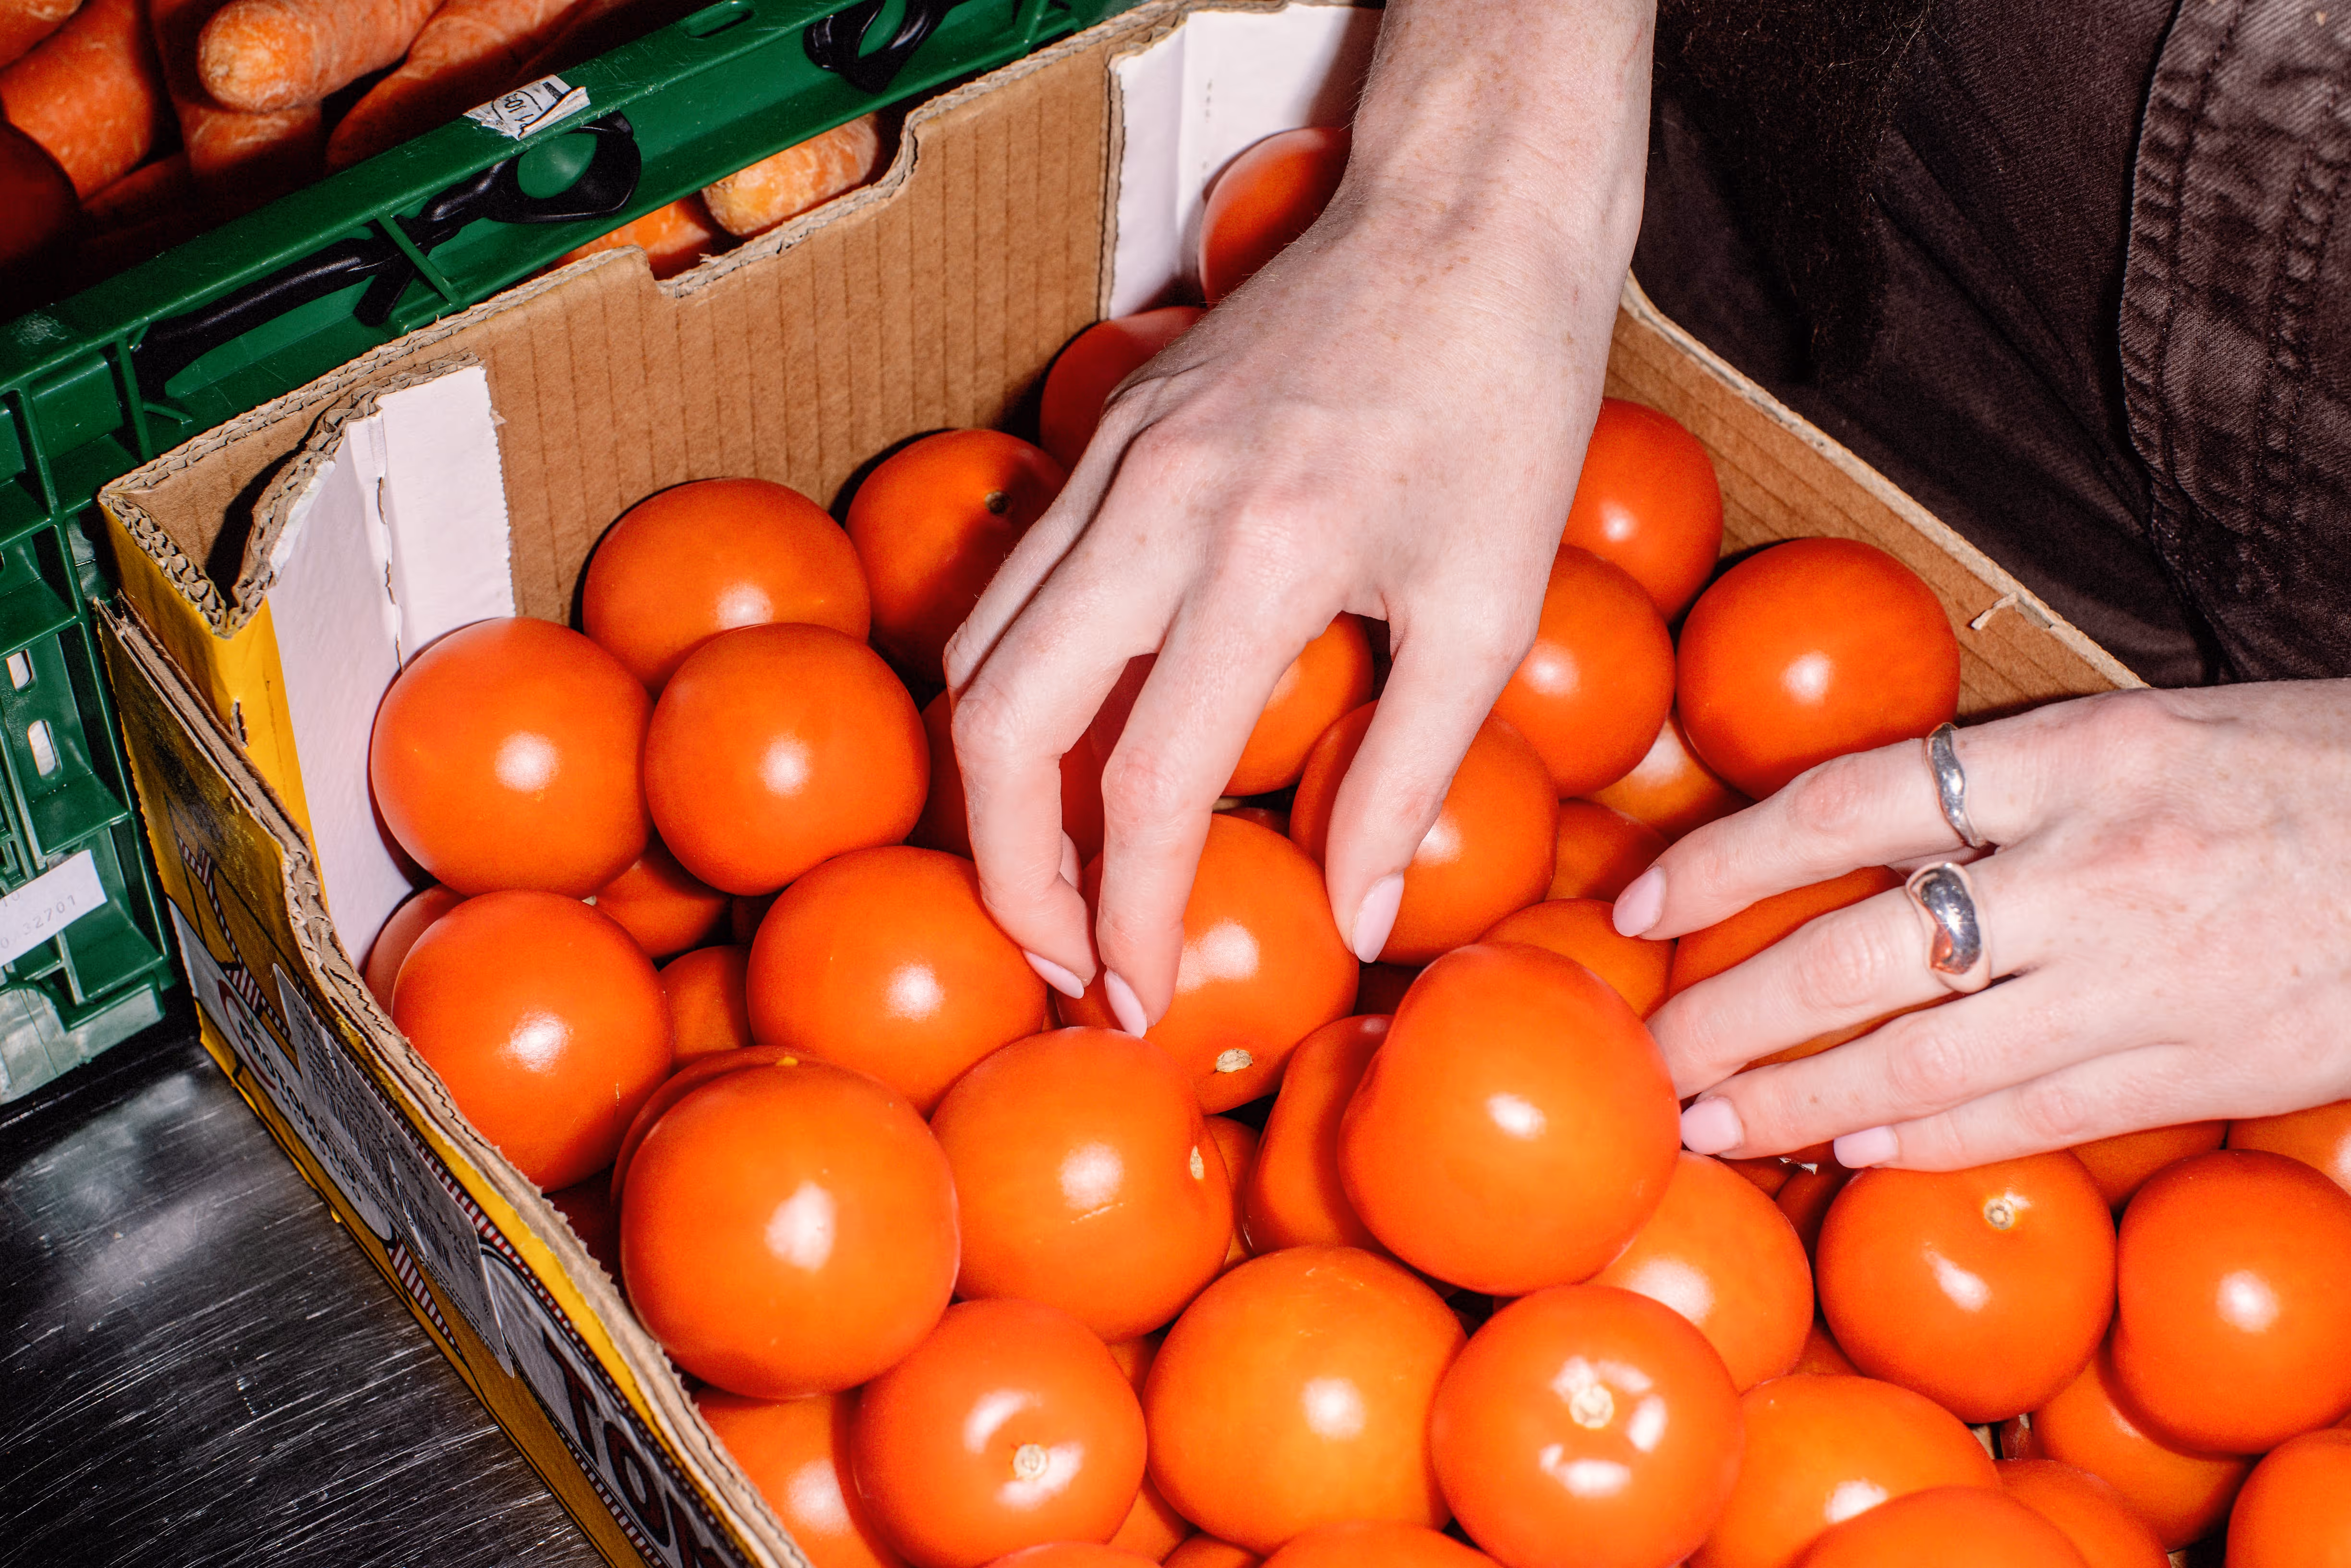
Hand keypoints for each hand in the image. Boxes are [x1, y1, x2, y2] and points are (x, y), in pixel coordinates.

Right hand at [945, 0, 1654, 1027]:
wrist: (1462, 214)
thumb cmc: (1503, 399)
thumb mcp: (1489, 602)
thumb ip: (1408, 770)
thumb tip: (1353, 920)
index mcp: (1260, 551)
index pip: (1144, 782)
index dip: (1128, 916)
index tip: (1141, 999)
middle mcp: (1151, 505)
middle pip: (997, 725)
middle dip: (1010, 872)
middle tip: (1063, 959)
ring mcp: (1107, 462)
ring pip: (975, 655)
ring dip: (994, 789)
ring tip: (1056, 878)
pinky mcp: (1101, 438)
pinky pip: (1013, 589)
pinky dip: (1016, 692)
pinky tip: (1072, 750)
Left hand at [1618, 682, 2350, 1169]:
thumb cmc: (2299, 769)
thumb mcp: (2146, 730)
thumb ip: (2006, 782)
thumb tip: (1852, 838)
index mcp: (2074, 756)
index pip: (1842, 804)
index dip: (1723, 861)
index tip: (1641, 907)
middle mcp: (2092, 867)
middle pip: (1858, 952)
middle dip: (1730, 1013)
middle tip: (1646, 1057)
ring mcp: (2141, 979)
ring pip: (1924, 1056)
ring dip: (1798, 1100)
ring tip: (1708, 1126)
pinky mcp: (2192, 1068)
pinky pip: (2025, 1115)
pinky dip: (1922, 1138)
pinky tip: (1846, 1149)